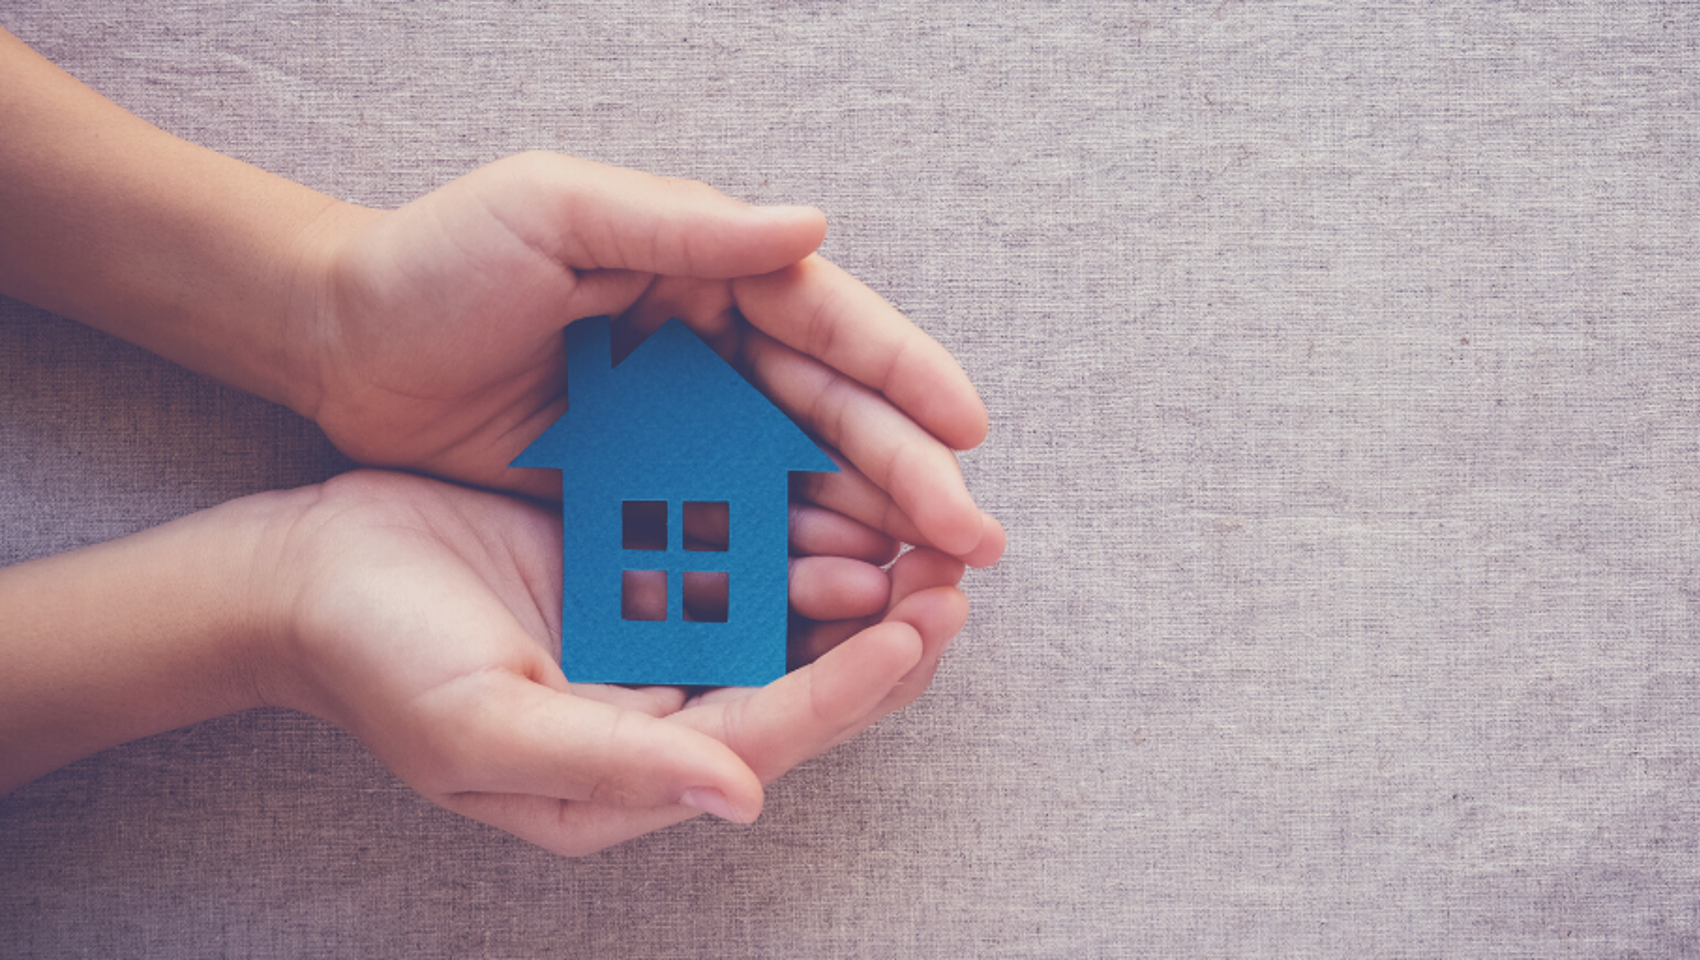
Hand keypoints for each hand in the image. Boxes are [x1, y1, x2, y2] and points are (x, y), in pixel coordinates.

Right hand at [257, 469, 969, 855]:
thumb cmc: (377, 666)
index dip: (846, 691)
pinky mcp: (642, 556)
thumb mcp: (484, 731)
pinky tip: (850, 478)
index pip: (767, 736)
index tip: (916, 632)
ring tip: (934, 524)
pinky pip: (742, 544)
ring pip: (790, 612)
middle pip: (805, 682)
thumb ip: (613, 766)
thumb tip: (740, 799)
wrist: (302, 575)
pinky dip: (800, 521)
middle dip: (890, 635)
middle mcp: (662, 708)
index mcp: (633, 768)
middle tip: (960, 573)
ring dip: (864, 572)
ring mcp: (656, 629)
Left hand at [297, 152, 1002, 564]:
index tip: (969, 428)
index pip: (829, 324)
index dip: (905, 376)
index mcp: (707, 273)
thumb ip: (685, 229)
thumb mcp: (555, 211)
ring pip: (796, 484)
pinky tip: (829, 604)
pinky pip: (727, 533)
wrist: (332, 345)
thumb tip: (812, 229)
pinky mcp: (638, 493)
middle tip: (972, 539)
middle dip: (909, 476)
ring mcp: (680, 428)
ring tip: (920, 585)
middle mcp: (712, 351)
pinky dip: (781, 567)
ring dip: (864, 532)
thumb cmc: (437, 258)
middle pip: (833, 417)